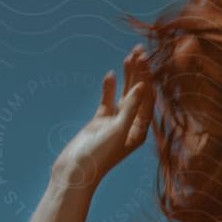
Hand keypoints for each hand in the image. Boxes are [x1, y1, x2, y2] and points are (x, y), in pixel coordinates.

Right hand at [53, 44, 153, 184]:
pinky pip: (108, 101)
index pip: (147, 98)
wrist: (74, 172)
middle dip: (140, 71)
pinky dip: (109, 88)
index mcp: (140, 130)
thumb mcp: (117, 131)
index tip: (144, 58)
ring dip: (127, 75)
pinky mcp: (100, 122)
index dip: (146, 77)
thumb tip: (142, 86)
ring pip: (124, 94)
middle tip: (140, 48)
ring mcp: (115, 123)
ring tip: (130, 55)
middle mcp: (131, 125)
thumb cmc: (98, 157)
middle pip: (138, 93)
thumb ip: (130, 109)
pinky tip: (110, 74)